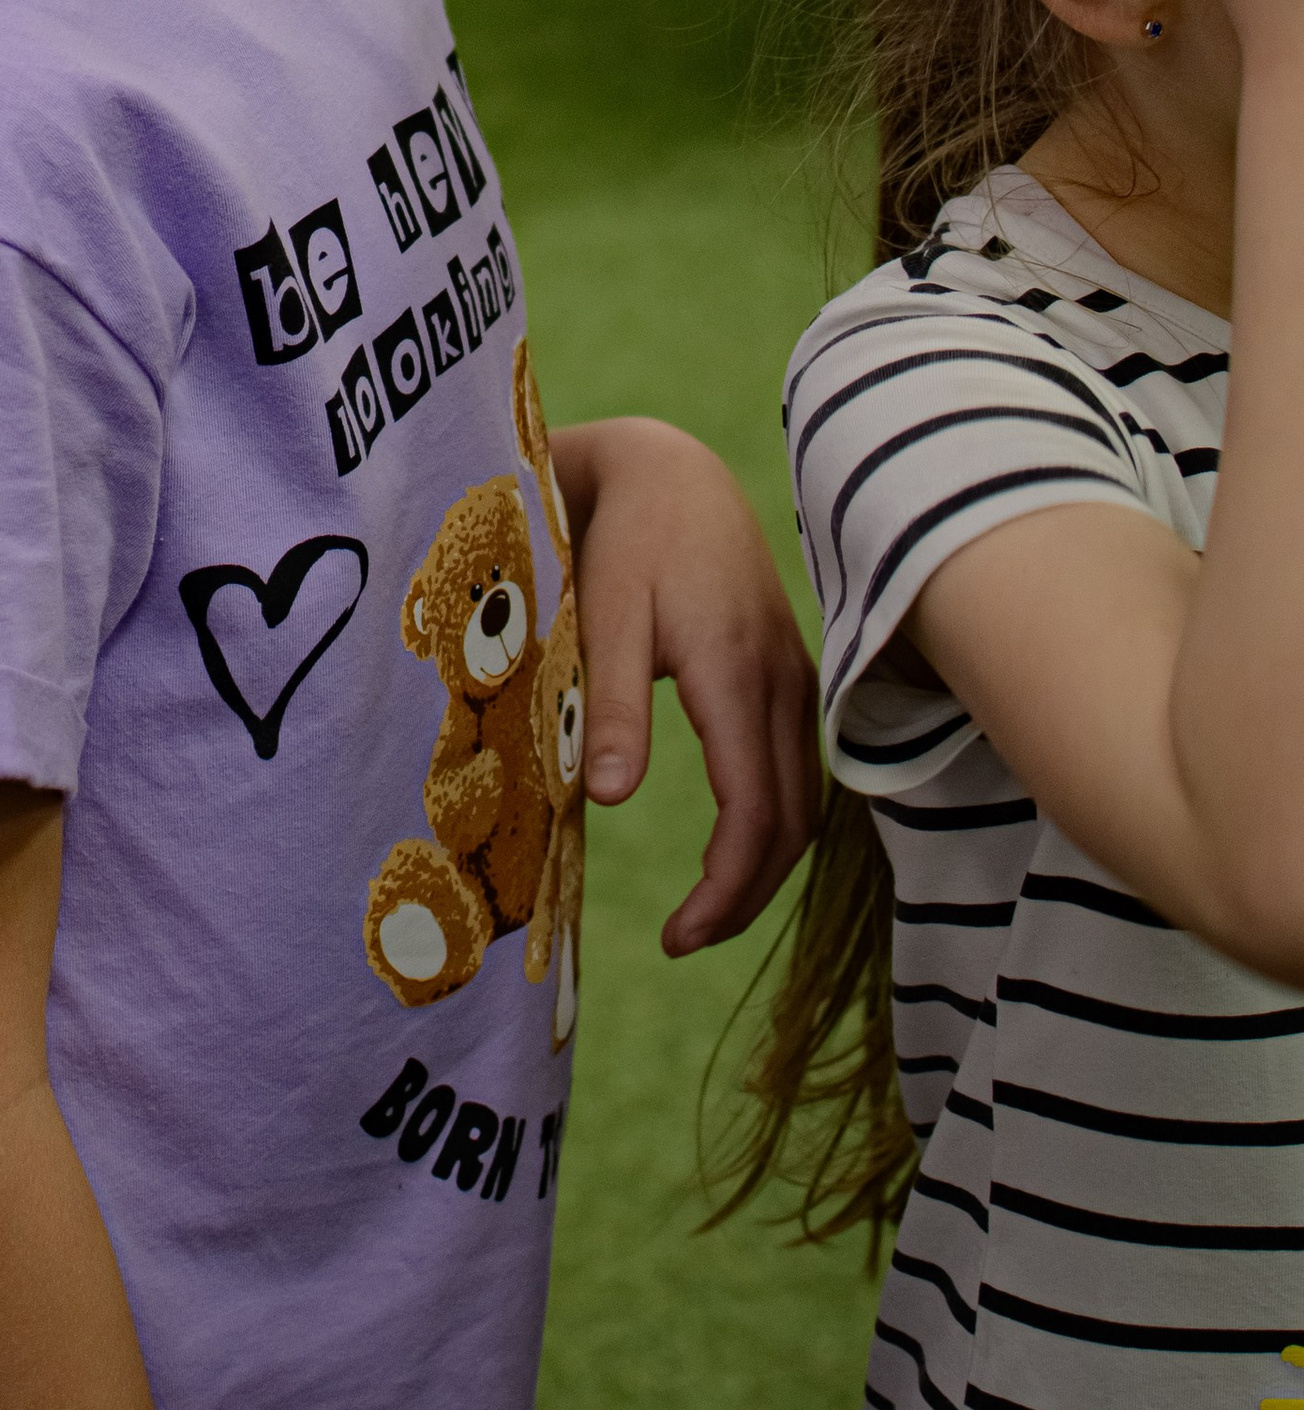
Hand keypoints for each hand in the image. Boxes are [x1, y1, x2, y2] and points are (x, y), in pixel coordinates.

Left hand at [562, 415, 818, 955]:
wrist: (673, 471)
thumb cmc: (627, 538)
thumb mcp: (604, 615)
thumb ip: (612, 705)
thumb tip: (608, 800)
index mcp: (735, 674)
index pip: (756, 813)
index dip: (726, 888)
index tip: (677, 935)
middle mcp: (781, 683)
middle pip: (793, 823)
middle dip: (747, 895)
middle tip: (684, 939)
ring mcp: (794, 677)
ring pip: (805, 800)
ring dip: (764, 864)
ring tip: (703, 910)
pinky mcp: (787, 673)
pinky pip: (799, 768)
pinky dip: (774, 822)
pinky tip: (733, 845)